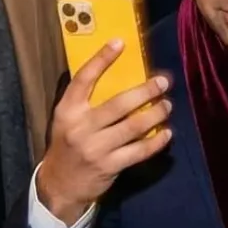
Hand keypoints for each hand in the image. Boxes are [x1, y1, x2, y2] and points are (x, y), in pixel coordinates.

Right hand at [33, 41, 173, 224]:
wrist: (59, 185)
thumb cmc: (68, 144)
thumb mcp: (67, 120)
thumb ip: (85, 101)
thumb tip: (119, 75)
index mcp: (67, 111)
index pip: (83, 79)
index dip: (101, 59)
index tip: (120, 42)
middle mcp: (81, 128)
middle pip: (118, 104)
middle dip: (145, 91)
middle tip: (163, 81)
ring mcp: (95, 148)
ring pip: (133, 127)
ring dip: (155, 114)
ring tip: (167, 105)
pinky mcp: (109, 166)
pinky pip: (139, 151)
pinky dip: (156, 141)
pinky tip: (166, 133)